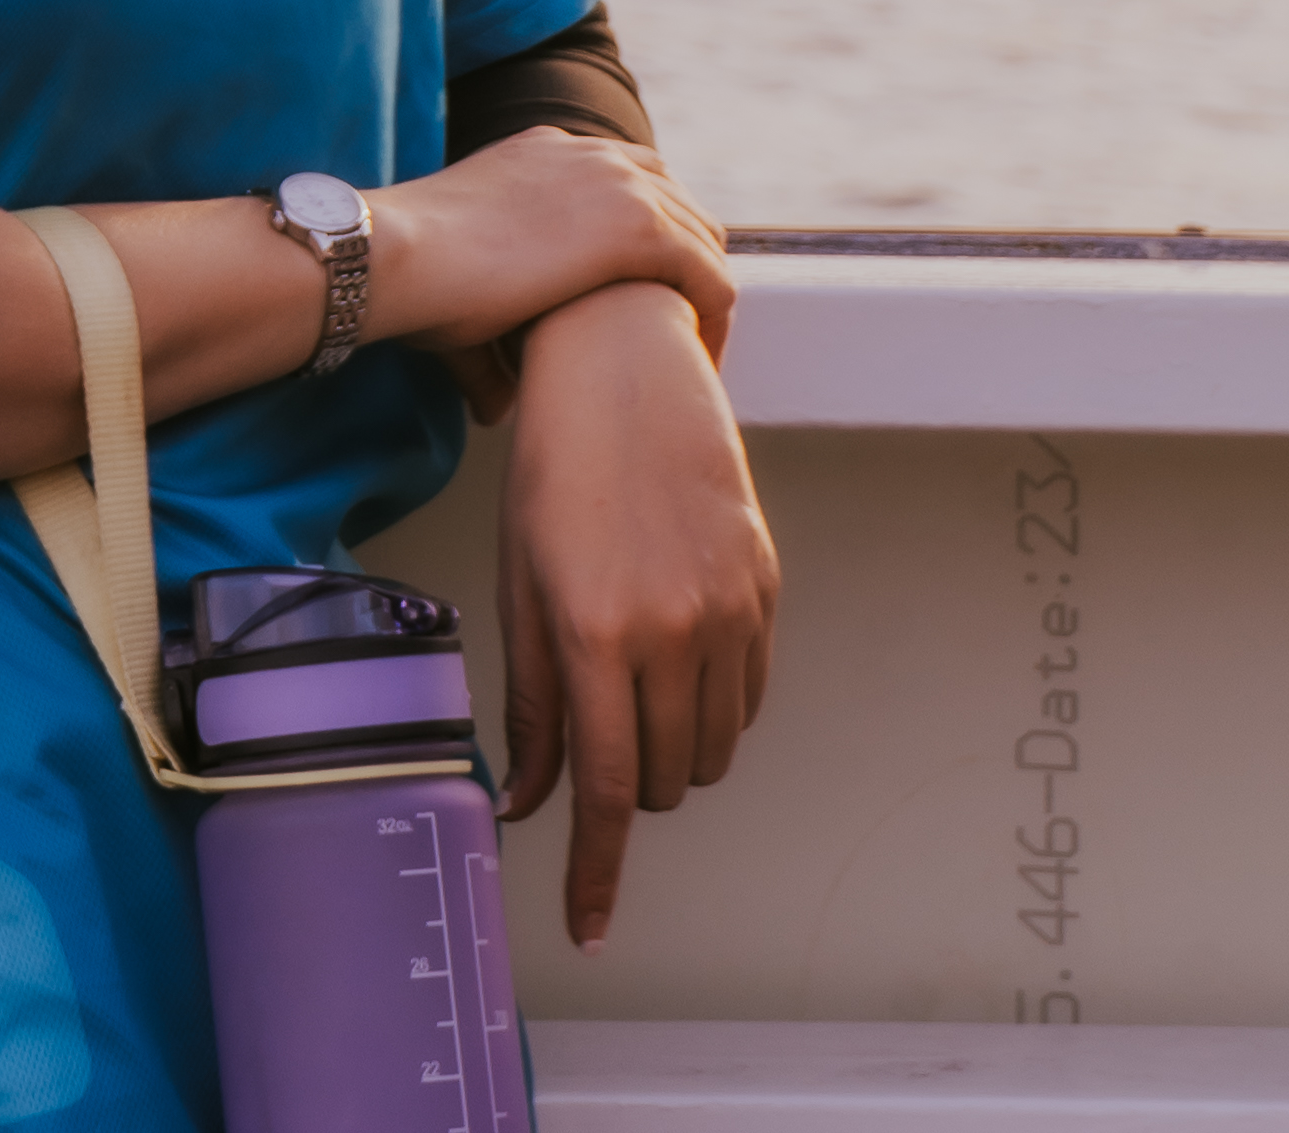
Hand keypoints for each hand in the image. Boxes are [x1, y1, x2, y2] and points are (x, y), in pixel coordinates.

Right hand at [364, 129, 735, 371]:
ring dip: (705, 292)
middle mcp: (590, 157)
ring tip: (696, 352)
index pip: (629, 179)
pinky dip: (715, 318)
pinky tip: (700, 360)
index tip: (648, 296)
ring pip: (703, 236)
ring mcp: (616, 185)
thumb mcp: (466, 286)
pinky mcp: (636, 227)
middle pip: (678, 199)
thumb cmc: (417, 280)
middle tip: (681, 326)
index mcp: (549, 154)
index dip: (650, 238)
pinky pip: (710, 274)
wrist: (401, 255)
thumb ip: (492, 343)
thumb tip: (497, 404)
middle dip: (687, 260)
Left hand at [495, 279, 779, 954]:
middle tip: (597, 725)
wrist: (624, 362)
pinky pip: (750, 696)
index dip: (598, 871)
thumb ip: (530, 701)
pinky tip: (678, 646)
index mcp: (595, 632)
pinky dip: (715, 703)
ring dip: (674, 749)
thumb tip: (523, 801)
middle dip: (631, 785)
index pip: (608, 791)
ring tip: (633, 676)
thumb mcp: (521, 581)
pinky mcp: (767, 587)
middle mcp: (672, 630)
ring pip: (714, 750)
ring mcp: (731, 610)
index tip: (590, 925)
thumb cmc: (554, 465)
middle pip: (667, 782)